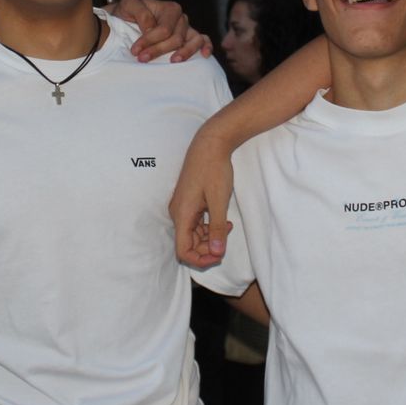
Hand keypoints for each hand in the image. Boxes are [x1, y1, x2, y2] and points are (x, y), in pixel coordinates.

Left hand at [107, 0, 212, 61]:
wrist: (125, 20)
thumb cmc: (127, 13)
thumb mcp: (128, 5)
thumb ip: (140, 12)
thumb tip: (152, 28)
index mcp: (170, 9)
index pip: (164, 29)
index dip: (150, 40)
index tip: (135, 51)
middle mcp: (181, 19)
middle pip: (176, 38)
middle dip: (158, 50)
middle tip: (142, 59)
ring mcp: (187, 30)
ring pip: (194, 40)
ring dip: (184, 53)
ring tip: (173, 62)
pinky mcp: (190, 40)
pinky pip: (204, 41)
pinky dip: (206, 47)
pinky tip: (204, 56)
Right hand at [170, 130, 234, 267]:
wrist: (210, 144)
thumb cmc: (214, 169)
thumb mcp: (219, 201)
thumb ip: (217, 228)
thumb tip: (218, 252)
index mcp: (182, 215)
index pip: (183, 250)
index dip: (200, 259)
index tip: (219, 254)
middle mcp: (178, 213)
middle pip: (188, 244)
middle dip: (208, 248)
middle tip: (227, 240)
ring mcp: (182, 208)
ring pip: (193, 234)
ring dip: (210, 237)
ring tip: (227, 227)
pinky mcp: (188, 203)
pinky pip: (196, 223)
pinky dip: (209, 227)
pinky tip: (223, 220)